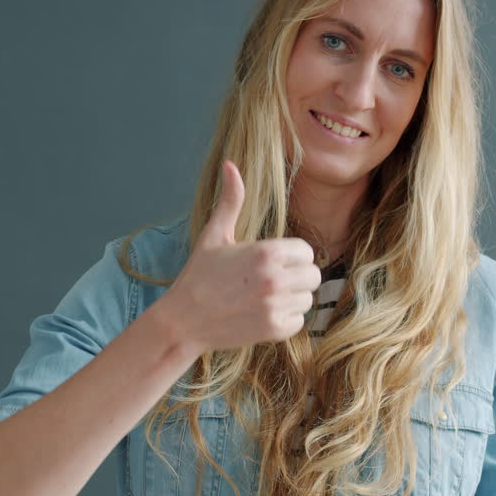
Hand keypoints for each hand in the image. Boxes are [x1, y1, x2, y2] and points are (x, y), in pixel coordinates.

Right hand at [158, 160, 322, 354]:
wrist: (182, 321)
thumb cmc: (198, 276)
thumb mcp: (214, 235)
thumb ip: (231, 200)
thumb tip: (230, 165)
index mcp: (266, 252)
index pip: (306, 251)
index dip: (291, 256)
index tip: (272, 262)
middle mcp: (275, 279)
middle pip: (313, 275)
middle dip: (296, 277)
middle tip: (270, 281)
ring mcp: (275, 306)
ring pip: (307, 299)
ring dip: (291, 299)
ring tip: (264, 298)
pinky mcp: (274, 330)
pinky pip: (298, 321)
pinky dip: (284, 320)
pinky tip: (261, 314)